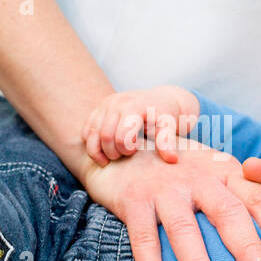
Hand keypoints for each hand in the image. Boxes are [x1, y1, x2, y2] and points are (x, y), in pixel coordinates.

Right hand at [81, 85, 199, 166]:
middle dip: (113, 153)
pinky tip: (105, 151)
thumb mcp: (170, 127)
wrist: (161, 100)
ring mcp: (105, 104)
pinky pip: (87, 130)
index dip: (126, 150)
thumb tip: (172, 159)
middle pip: (104, 136)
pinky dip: (92, 144)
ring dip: (99, 151)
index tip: (136, 151)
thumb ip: (168, 142)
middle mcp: (116, 102)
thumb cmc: (166, 116)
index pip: (120, 136)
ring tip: (112, 158)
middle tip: (124, 157)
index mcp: (133, 106)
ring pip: (91, 134)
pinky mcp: (98, 109)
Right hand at [83, 138, 260, 260]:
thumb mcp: (214, 174)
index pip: (260, 198)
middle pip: (228, 213)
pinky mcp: (134, 200)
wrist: (123, 145)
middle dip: (248, 250)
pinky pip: (143, 238)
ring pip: (185, 229)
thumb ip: (241, 199)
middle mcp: (199, 177)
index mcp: (225, 172)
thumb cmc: (180, 171)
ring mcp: (165, 188)